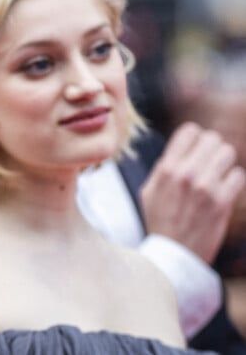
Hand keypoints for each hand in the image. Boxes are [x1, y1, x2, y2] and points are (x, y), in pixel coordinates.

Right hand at [140, 121, 245, 263]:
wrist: (173, 254)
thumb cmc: (159, 221)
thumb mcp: (149, 190)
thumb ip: (163, 167)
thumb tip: (180, 149)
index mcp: (166, 167)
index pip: (190, 131)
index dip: (195, 137)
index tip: (195, 148)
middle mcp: (186, 173)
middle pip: (212, 139)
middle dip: (212, 148)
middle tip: (208, 162)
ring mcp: (206, 187)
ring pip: (228, 153)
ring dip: (224, 162)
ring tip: (217, 175)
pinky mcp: (222, 202)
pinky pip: (238, 175)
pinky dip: (233, 180)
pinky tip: (224, 190)